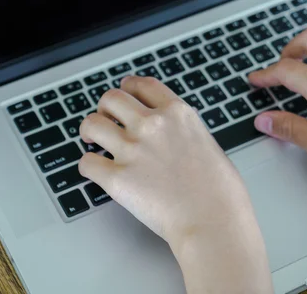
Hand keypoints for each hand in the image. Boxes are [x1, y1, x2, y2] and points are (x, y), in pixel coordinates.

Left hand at [79, 76, 272, 292]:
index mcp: (177, 114)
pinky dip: (89, 166)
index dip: (129, 85)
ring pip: (91, 124)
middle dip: (105, 107)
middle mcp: (152, 125)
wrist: (213, 221)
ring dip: (90, 131)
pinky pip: (86, 162)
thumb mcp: (208, 144)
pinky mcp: (117, 178)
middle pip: (111, 98)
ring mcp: (132, 150)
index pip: (143, 85)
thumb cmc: (219, 192)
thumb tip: (173, 137)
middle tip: (106, 119)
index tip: (125, 89)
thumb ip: (184, 133)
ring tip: (93, 140)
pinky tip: (98, 170)